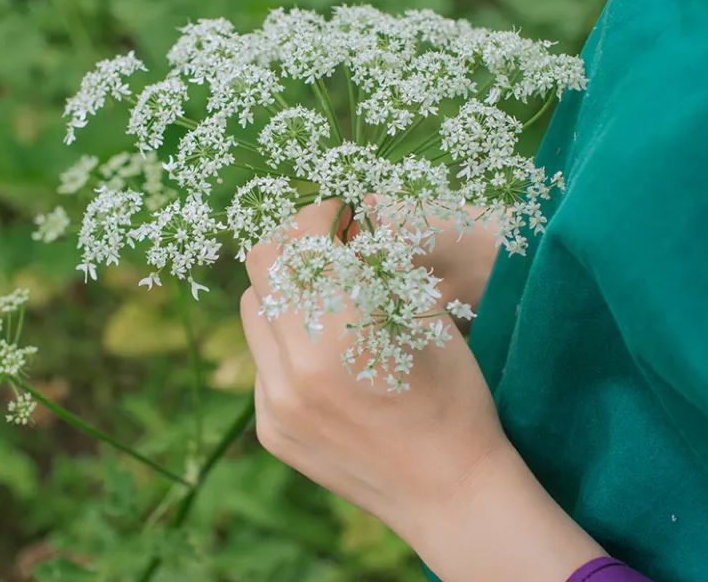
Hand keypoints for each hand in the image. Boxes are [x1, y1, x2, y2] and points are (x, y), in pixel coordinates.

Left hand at [241, 201, 604, 580]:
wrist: (449, 492)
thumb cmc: (454, 397)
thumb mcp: (427, 318)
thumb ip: (376, 267)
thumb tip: (344, 225)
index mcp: (339, 334)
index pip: (298, 243)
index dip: (315, 216)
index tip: (336, 214)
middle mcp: (294, 369)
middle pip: (260, 269)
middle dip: (290, 245)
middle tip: (321, 245)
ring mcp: (276, 404)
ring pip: (253, 313)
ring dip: (282, 292)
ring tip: (323, 296)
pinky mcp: (269, 428)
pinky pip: (262, 362)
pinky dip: (285, 343)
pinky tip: (324, 353)